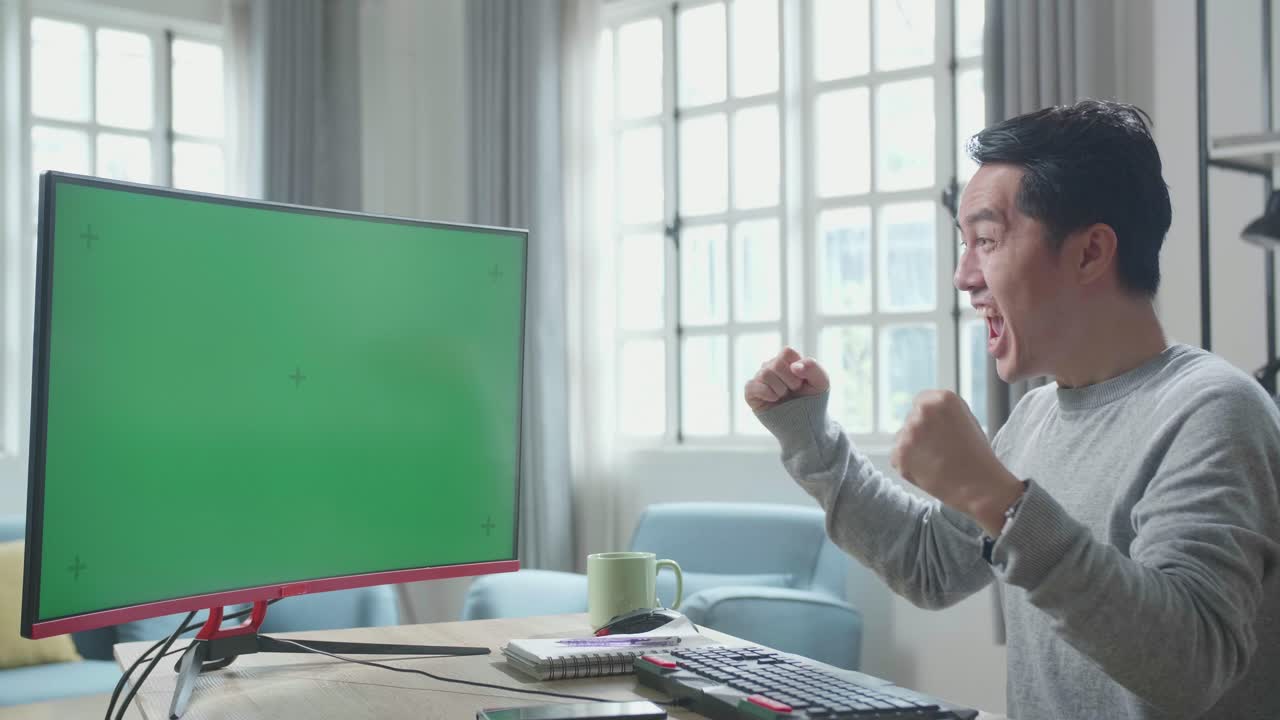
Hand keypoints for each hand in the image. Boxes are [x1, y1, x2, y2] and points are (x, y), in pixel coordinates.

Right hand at [744, 347, 829, 412]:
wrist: (805, 424)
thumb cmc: (812, 400)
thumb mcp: (822, 382)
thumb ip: (813, 367)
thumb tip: (794, 366)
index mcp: (787, 362)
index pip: (786, 352)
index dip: (796, 366)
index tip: (802, 380)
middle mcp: (771, 368)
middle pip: (776, 363)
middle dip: (790, 380)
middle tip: (794, 390)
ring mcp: (760, 380)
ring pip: (765, 374)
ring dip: (780, 389)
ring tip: (784, 397)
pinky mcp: (751, 394)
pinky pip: (751, 386)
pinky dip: (765, 393)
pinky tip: (774, 399)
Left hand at [889, 390, 1023, 535]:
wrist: (978, 487)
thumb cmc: (977, 455)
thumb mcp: (966, 420)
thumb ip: (943, 412)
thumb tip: (923, 410)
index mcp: (942, 399)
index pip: (921, 400)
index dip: (929, 417)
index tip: (937, 430)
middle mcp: (923, 411)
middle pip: (912, 418)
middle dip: (921, 432)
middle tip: (940, 449)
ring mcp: (908, 433)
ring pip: (903, 438)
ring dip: (913, 448)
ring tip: (936, 461)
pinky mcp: (899, 455)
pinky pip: (898, 456)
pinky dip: (909, 464)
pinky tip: (928, 470)